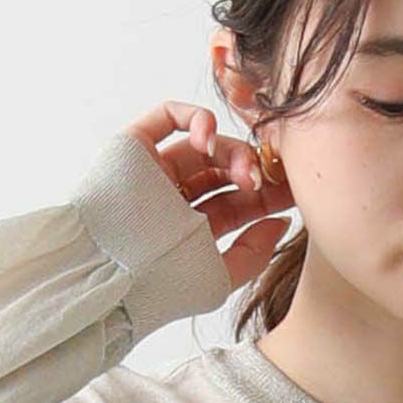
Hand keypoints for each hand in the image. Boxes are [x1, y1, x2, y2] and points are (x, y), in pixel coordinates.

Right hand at [123, 101, 296, 291]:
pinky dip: (197, 119)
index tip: (292, 191)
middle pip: (222, 171)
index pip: (235, 202)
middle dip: (251, 171)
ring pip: (203, 146)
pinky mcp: (133, 147)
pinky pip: (169, 117)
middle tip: (266, 182)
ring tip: (243, 171)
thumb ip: (254, 253)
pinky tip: (210, 139)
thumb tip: (280, 222)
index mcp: (190, 231)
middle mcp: (173, 200)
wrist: (110, 272)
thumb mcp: (219, 278)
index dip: (265, 194)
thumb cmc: (159, 285)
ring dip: (231, 150)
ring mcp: (153, 172)